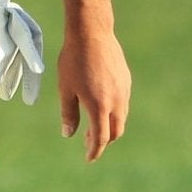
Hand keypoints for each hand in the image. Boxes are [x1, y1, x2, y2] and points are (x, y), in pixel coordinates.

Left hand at [56, 26, 131, 161]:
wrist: (92, 33)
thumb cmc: (73, 60)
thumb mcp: (66, 89)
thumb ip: (69, 113)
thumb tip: (69, 134)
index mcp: (99, 106)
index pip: (101, 138)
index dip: (94, 151)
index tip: (89, 158)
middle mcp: (116, 101)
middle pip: (115, 131)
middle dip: (104, 140)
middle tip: (88, 141)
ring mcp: (124, 90)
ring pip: (121, 118)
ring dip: (110, 126)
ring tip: (94, 124)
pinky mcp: (126, 80)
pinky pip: (123, 103)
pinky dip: (114, 112)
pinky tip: (101, 105)